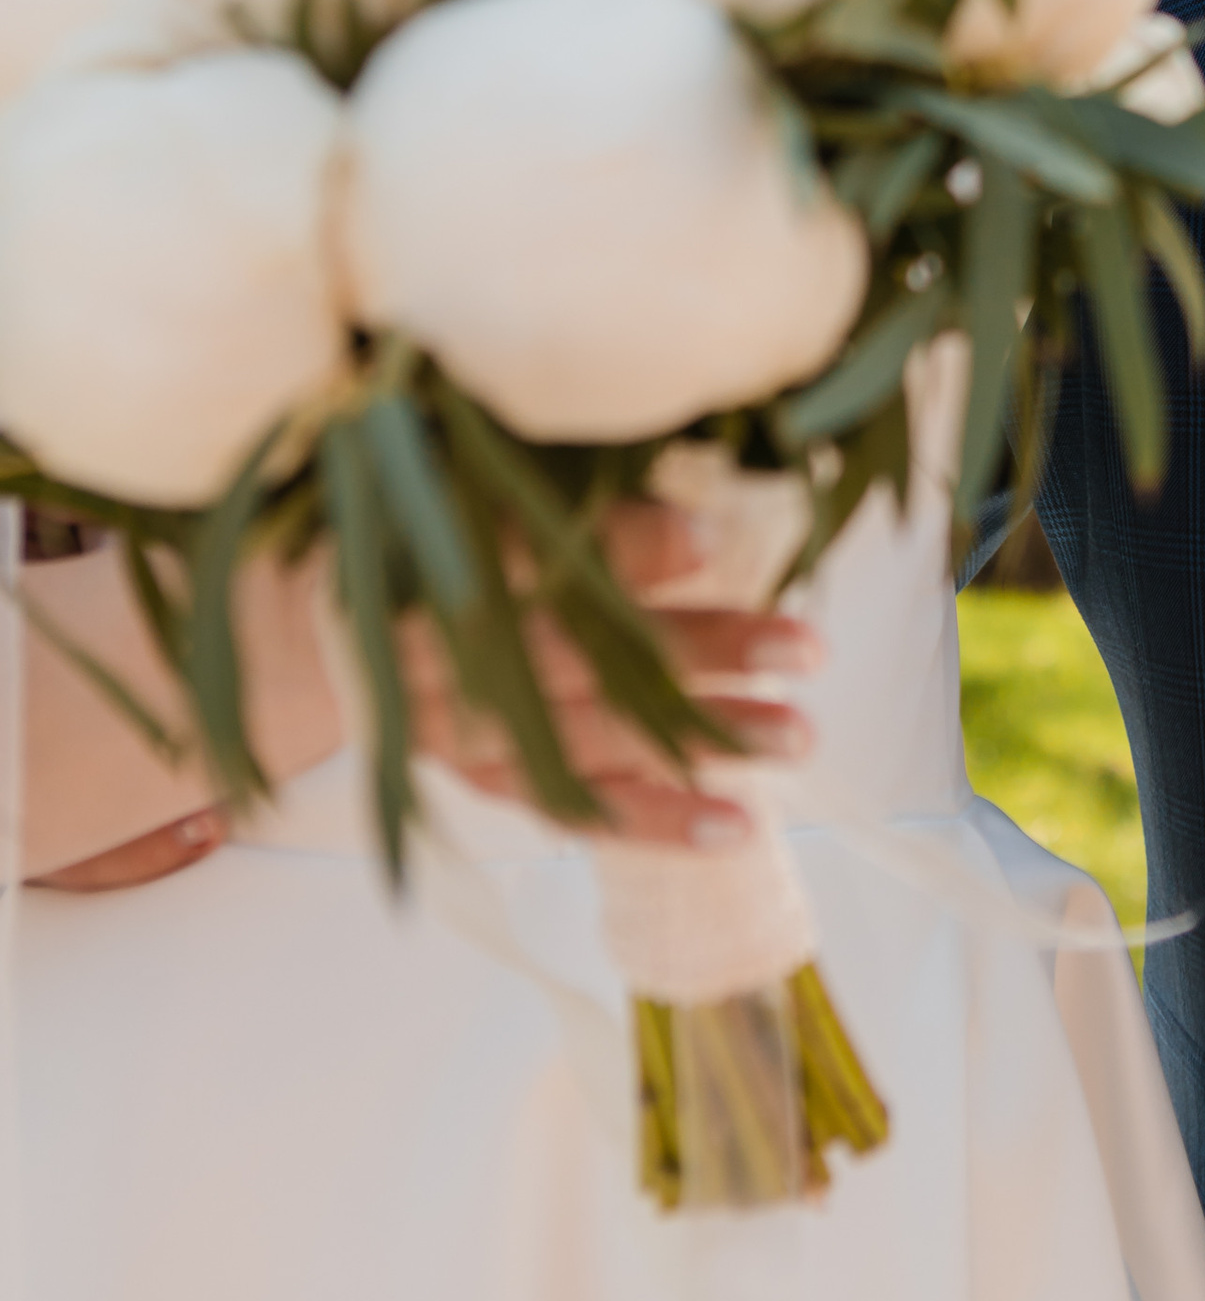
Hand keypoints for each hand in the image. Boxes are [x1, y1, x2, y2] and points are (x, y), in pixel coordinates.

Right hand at [402, 505, 816, 851]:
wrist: (306, 621)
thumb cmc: (413, 519)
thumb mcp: (457, 473)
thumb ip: (550, 477)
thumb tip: (690, 479)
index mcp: (417, 550)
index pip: (525, 550)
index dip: (619, 548)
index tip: (712, 539)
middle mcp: (427, 644)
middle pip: (574, 649)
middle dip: (696, 652)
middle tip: (803, 649)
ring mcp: (448, 720)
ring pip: (581, 733)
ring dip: (694, 740)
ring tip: (796, 737)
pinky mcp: (468, 772)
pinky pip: (563, 804)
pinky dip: (648, 819)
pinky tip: (733, 826)